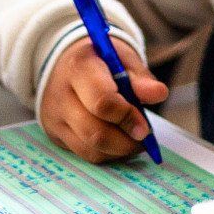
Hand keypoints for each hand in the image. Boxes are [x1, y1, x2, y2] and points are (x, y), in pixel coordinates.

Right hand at [41, 36, 168, 162]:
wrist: (67, 65)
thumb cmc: (100, 62)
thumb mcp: (122, 59)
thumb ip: (140, 77)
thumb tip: (159, 94)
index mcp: (79, 67)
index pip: (102, 101)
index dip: (127, 116)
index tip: (145, 126)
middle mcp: (61, 94)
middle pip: (94, 131)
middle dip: (125, 140)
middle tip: (143, 136)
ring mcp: (54, 117)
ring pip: (90, 149)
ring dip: (119, 150)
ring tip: (134, 139)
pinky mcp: (55, 135)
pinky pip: (85, 154)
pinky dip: (107, 153)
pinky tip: (118, 141)